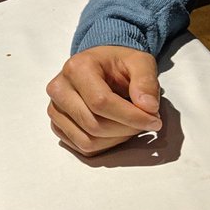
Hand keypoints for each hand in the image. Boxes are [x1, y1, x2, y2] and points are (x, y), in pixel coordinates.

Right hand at [46, 46, 161, 155]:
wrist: (100, 64)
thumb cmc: (118, 63)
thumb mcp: (140, 62)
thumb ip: (146, 82)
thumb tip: (148, 108)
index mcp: (76, 68)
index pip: (101, 102)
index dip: (131, 117)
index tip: (154, 121)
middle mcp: (59, 89)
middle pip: (93, 125)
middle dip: (126, 130)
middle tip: (146, 123)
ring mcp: (54, 108)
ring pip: (87, 141)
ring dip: (116, 140)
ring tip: (131, 126)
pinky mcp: (56, 124)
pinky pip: (82, 147)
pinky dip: (105, 145)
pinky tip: (117, 131)